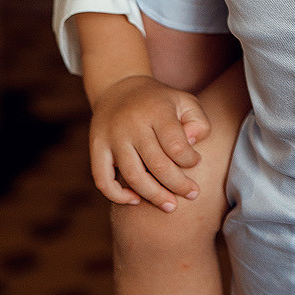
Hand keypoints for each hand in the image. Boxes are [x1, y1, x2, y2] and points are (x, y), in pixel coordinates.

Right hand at [89, 75, 210, 211]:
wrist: (119, 88)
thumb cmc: (159, 103)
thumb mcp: (184, 102)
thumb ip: (198, 122)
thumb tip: (192, 144)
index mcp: (157, 111)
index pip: (176, 146)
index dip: (190, 161)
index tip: (195, 162)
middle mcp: (133, 124)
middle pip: (157, 165)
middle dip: (178, 185)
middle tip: (192, 194)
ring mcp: (112, 137)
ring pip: (133, 176)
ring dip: (154, 196)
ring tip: (170, 205)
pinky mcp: (96, 147)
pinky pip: (103, 180)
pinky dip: (118, 196)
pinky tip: (135, 201)